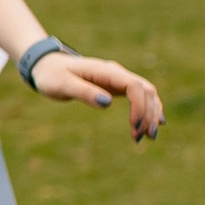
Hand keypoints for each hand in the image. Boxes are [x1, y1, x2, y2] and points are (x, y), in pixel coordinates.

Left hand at [27, 49, 162, 141]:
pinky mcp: (118, 87)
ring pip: (147, 94)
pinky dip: (150, 110)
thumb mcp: (62, 85)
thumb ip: (84, 92)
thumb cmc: (53, 76)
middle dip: (148, 114)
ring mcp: (119, 79)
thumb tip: (107, 103)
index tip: (133, 126)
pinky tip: (156, 124)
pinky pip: (141, 97)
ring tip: (149, 137)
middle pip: (145, 91)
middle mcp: (116, 73)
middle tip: (139, 138)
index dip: (139, 106)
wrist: (48, 67)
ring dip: (151, 114)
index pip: (133, 85)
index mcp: (105, 71)